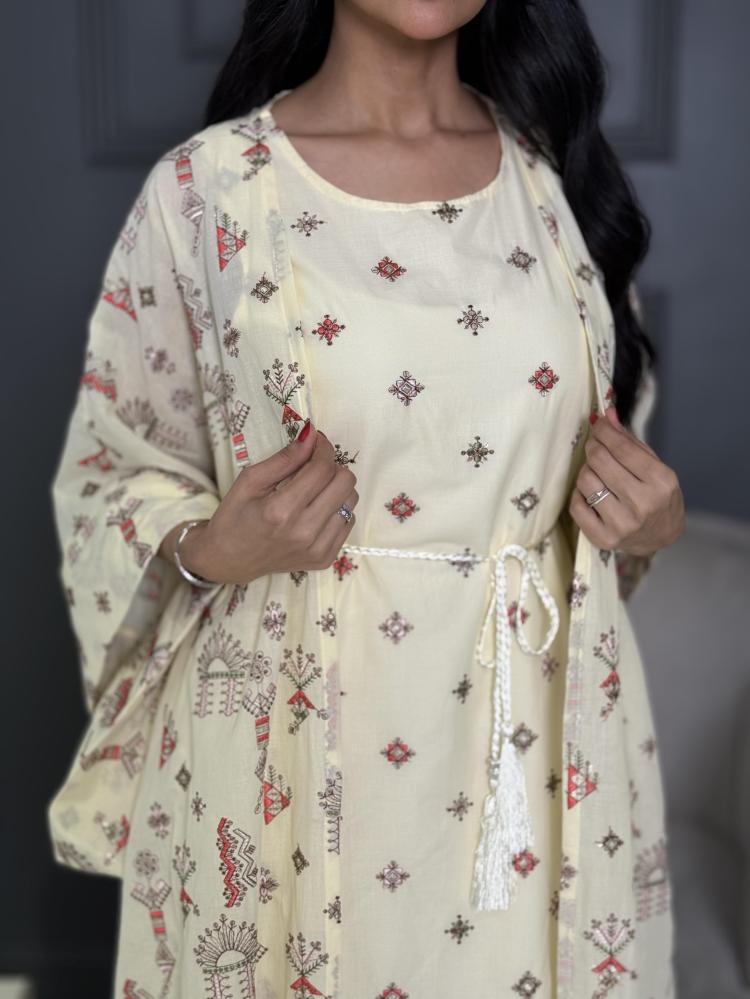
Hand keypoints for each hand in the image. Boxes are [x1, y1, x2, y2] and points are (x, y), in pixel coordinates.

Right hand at [182, 420, 358, 584]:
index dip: (323, 448)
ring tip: (313, 490)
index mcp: (281, 511)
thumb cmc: (235, 517)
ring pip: (351, 500)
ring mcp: (317, 548)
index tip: (316, 441)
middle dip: (332, 466)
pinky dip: (336, 509)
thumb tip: (311, 435)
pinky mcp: (325, 558)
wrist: (230, 560)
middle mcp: (304, 532)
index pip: (322, 469)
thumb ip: (284, 458)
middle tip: (314, 465)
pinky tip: (315, 510)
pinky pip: (348, 521)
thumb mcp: (250, 481)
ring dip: (335, 487)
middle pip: (345, 483)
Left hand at [568, 404, 684, 556]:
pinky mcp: (603, 538)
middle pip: (600, 461)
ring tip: (597, 472)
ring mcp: (622, 524)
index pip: (622, 448)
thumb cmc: (658, 497)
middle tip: (596, 446)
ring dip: (586, 470)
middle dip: (594, 447)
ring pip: (585, 481)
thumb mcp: (655, 466)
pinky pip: (576, 505)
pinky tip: (591, 493)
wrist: (662, 537)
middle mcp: (642, 504)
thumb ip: (630, 441)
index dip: (604, 431)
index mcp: (660, 481)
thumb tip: (607, 414)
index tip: (598, 423)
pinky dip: (579, 493)